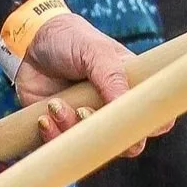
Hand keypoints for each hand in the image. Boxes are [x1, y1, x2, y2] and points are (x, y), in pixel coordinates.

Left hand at [15, 10, 137, 145]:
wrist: (31, 42)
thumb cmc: (71, 40)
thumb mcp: (95, 51)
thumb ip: (112, 76)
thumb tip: (125, 107)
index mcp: (129, 89)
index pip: (155, 118)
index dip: (150, 127)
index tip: (130, 122)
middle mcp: (111, 109)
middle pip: (125, 143)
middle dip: (105, 136)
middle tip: (83, 112)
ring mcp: (87, 121)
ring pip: (91, 147)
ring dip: (71, 130)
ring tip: (55, 105)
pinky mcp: (61, 128)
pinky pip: (62, 147)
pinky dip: (52, 136)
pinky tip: (44, 117)